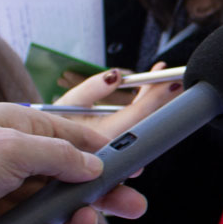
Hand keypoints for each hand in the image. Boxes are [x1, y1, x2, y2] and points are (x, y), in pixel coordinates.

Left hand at [0, 103, 146, 223]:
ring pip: (60, 213)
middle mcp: (21, 162)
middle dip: (104, 195)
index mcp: (23, 129)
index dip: (108, 153)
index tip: (135, 164)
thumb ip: (60, 157)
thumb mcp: (12, 147)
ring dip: (75, 222)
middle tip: (133, 206)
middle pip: (76, 180)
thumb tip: (95, 168)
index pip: (77, 139)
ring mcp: (12, 197)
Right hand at [54, 64, 183, 142]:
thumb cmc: (54, 128)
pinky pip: (138, 123)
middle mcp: (118, 142)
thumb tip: (115, 75)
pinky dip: (145, 105)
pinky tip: (148, 90)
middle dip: (163, 94)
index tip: (171, 81)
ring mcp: (120, 144)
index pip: (141, 114)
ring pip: (145, 120)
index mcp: (106, 135)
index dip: (158, 96)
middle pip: (149, 117)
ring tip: (162, 76)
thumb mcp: (69, 103)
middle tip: (174, 75)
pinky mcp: (121, 143)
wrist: (48, 148)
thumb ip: (92, 88)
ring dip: (155, 98)